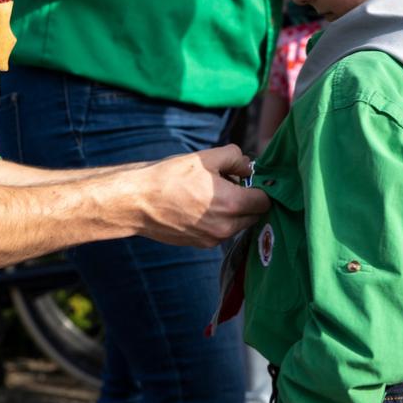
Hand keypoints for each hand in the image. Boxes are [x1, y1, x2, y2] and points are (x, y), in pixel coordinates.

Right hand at [134, 144, 269, 246]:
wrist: (137, 202)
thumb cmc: (169, 177)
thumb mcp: (205, 157)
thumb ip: (235, 158)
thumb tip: (248, 167)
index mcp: (231, 204)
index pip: (265, 200)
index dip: (260, 186)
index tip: (249, 178)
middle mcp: (226, 227)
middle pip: (254, 214)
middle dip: (248, 199)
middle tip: (229, 183)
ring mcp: (213, 240)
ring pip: (238, 224)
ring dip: (234, 210)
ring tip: (210, 194)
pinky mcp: (201, 245)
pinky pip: (221, 231)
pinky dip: (219, 220)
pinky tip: (199, 206)